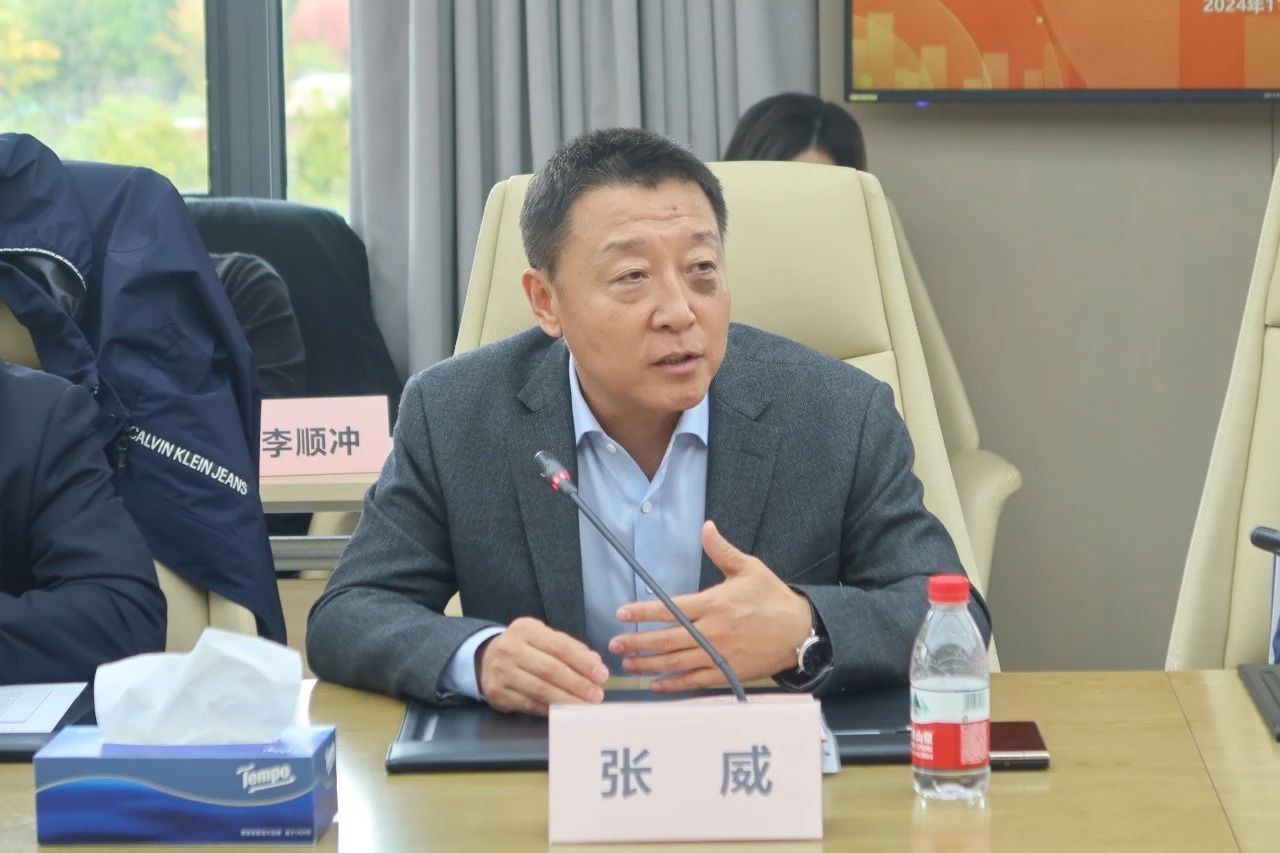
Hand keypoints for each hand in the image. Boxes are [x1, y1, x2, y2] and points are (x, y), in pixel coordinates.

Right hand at [476, 617, 608, 714]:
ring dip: (567, 700)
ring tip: (585, 706)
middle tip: (597, 695)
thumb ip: (570, 648)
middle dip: (578, 684)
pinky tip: (564, 711)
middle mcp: (511, 648)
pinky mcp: (497, 693)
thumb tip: (595, 663)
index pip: (560, 646)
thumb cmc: (524, 649)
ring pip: (540, 689)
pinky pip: (529, 704)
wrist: (485, 659)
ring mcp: (501, 671)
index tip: (602, 675)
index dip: (583, 662)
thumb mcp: (543, 639)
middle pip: (551, 669)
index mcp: (526, 629)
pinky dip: (550, 709)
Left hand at [608, 520, 812, 692]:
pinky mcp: (727, 671)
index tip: (622, 613)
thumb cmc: (773, 598)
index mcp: (714, 604)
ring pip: (676, 662)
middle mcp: (713, 631)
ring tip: (628, 665)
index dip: (643, 612)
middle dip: (637, 642)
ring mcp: (719, 654)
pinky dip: (673, 684)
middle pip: (667, 639)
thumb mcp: (750, 568)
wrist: (800, 632)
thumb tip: (706, 527)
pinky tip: (656, 684)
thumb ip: (723, 551)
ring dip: (649, 664)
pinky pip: (694, 680)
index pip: (671, 608)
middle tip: (615, 645)